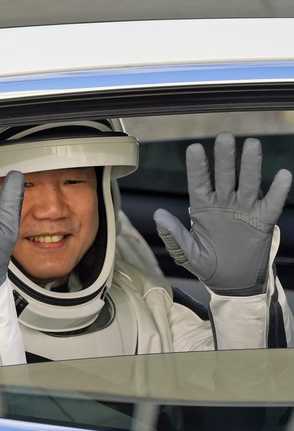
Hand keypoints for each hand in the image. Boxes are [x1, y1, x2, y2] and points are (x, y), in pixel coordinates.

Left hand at [154, 132, 291, 295]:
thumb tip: (159, 215)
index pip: (199, 182)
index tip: (195, 148)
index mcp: (202, 207)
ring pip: (249, 182)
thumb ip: (173, 235)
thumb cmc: (207, 265)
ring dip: (250, 165)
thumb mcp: (187, 253)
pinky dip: (278, 189)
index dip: (197, 166)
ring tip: (252, 145)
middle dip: (224, 158)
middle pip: (225, 176)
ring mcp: (245, 208)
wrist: (232, 282)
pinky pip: (272, 202)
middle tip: (224, 137)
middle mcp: (224, 202)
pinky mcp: (263, 219)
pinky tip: (282, 175)